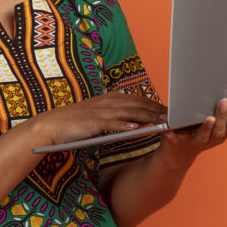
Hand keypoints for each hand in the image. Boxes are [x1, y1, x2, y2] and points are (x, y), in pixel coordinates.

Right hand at [32, 92, 166, 144]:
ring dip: (147, 116)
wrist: (52, 126)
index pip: (137, 99)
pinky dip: (125, 125)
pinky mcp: (93, 122)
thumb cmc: (76, 123)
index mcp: (110, 98)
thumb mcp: (100, 116)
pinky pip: (112, 123)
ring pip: (129, 112)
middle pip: (137, 104)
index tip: (169, 110)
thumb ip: (117, 116)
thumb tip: (137, 122)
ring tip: (163, 121)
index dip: (154, 104)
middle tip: (174, 115)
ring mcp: (100, 111)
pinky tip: (137, 128)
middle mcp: (107, 101)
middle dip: (157, 109)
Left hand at [157, 87, 226, 169]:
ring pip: (203, 135)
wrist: (177, 156)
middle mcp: (211, 138)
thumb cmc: (202, 136)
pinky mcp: (176, 142)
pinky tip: (173, 128)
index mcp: (223, 133)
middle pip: (222, 129)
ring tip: (210, 117)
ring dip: (207, 126)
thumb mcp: (224, 128)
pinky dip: (174, 133)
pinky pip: (176, 137)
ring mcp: (194, 141)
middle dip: (226, 115)